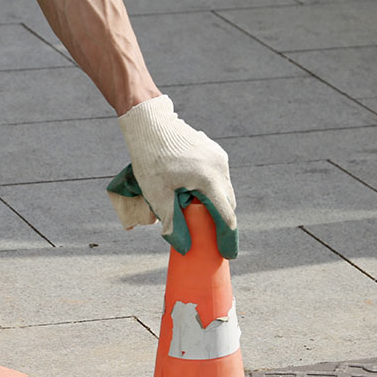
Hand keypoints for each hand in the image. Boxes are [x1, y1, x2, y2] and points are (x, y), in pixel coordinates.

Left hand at [113, 95, 236, 243]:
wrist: (149, 121)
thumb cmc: (150, 157)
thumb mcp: (157, 194)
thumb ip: (172, 223)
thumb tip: (184, 247)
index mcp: (210, 180)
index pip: (226, 216)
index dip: (227, 238)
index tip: (228, 255)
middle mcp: (220, 168)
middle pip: (227, 204)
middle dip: (221, 223)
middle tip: (214, 242)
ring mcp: (218, 157)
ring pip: (223, 190)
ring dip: (214, 205)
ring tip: (200, 218)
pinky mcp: (212, 150)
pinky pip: (217, 176)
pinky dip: (210, 190)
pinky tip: (193, 195)